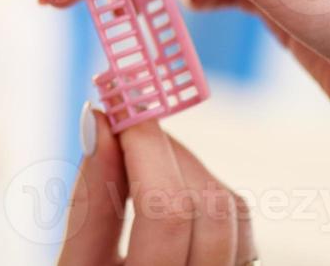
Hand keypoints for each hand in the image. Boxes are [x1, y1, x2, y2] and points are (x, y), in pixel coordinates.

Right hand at [59, 108, 256, 264]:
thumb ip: (88, 200)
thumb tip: (97, 121)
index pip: (166, 211)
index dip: (144, 147)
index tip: (117, 103)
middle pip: (207, 204)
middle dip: (162, 151)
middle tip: (121, 123)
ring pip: (232, 210)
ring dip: (185, 169)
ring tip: (137, 160)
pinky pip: (241, 225)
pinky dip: (205, 191)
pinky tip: (168, 188)